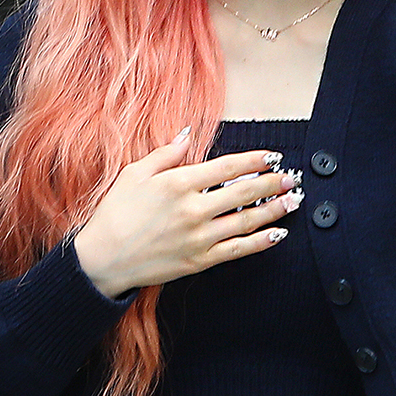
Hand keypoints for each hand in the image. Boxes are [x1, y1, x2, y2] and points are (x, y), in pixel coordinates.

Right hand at [73, 132, 299, 297]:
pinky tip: (277, 234)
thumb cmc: (115, 213)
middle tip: (292, 177)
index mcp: (178, 183)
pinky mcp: (199, 260)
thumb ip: (166, 154)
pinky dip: (260, 242)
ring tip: (293, 201)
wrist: (102, 258)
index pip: (226, 167)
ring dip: (274, 210)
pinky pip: (237, 250)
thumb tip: (188, 135)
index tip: (272, 157)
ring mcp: (198, 236)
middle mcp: (192, 209)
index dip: (253, 160)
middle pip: (243, 192)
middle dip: (272, 183)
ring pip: (246, 221)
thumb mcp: (134, 173)